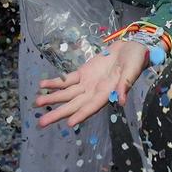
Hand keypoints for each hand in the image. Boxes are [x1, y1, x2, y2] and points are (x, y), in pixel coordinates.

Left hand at [34, 38, 148, 128]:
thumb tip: (121, 100)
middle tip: (41, 123)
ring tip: (36, 103)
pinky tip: (42, 86)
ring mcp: (87, 83)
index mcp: (107, 93)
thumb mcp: (132, 70)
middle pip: (74, 105)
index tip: (69, 123)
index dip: (81, 114)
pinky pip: (67, 80)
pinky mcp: (83, 73)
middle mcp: (94, 92)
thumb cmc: (135, 60)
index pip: (92, 107)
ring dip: (52, 98)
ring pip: (67, 94)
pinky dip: (55, 83)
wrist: (131, 48)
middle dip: (58, 114)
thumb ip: (125, 84)